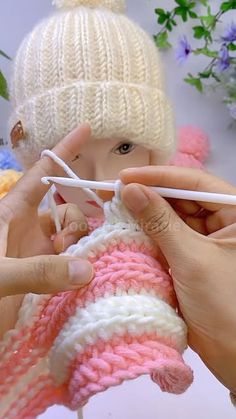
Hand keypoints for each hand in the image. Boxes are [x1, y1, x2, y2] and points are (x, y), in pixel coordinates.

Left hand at [0, 124, 92, 337]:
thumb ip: (36, 272)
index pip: (42, 173)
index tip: (86, 129)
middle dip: (77, 221)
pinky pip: (70, 266)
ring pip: (71, 237)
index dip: (63, 150)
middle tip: (69, 245)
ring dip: (79, 247)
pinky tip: (86, 279)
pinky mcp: (41, 277)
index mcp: (12, 212)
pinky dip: (80, 269)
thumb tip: (86, 269)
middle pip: (66, 209)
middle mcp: (28, 229)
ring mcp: (36, 253)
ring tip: (76, 268)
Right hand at [120, 166, 235, 394]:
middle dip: (150, 195)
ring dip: (147, 215)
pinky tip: (128, 229)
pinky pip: (168, 238)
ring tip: (117, 209)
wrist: (232, 354)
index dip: (160, 177)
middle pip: (182, 198)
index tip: (126, 176)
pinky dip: (149, 235)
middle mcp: (224, 221)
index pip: (196, 183)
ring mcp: (207, 239)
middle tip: (115, 193)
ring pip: (172, 217)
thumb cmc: (224, 303)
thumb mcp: (191, 258)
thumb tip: (131, 190)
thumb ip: (160, 221)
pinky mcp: (192, 257)